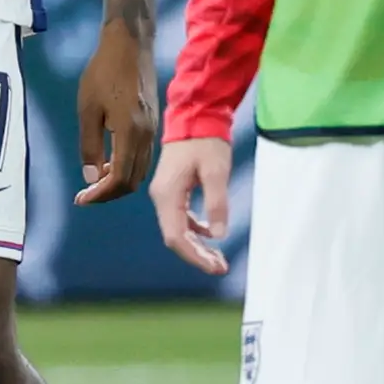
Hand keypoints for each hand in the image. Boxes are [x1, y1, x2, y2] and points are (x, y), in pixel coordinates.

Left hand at [76, 17, 159, 205]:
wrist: (131, 44)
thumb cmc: (103, 71)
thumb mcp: (87, 108)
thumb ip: (90, 145)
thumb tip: (91, 177)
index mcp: (130, 133)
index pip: (120, 178)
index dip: (101, 194)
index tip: (81, 199)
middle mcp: (146, 136)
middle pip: (133, 180)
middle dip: (109, 193)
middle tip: (86, 193)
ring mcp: (153, 130)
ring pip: (140, 170)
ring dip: (119, 181)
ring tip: (95, 180)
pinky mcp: (153, 123)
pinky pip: (142, 156)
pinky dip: (127, 166)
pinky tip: (109, 160)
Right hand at [151, 135, 234, 275]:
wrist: (195, 116)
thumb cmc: (206, 141)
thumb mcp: (216, 171)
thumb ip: (216, 203)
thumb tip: (218, 235)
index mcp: (167, 195)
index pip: (176, 238)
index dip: (195, 257)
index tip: (215, 267)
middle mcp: (161, 198)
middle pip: (175, 238)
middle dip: (198, 256)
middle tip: (222, 267)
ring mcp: (166, 195)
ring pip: (178, 230)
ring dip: (197, 246)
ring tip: (219, 258)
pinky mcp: (173, 191)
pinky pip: (181, 219)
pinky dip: (196, 231)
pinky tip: (211, 235)